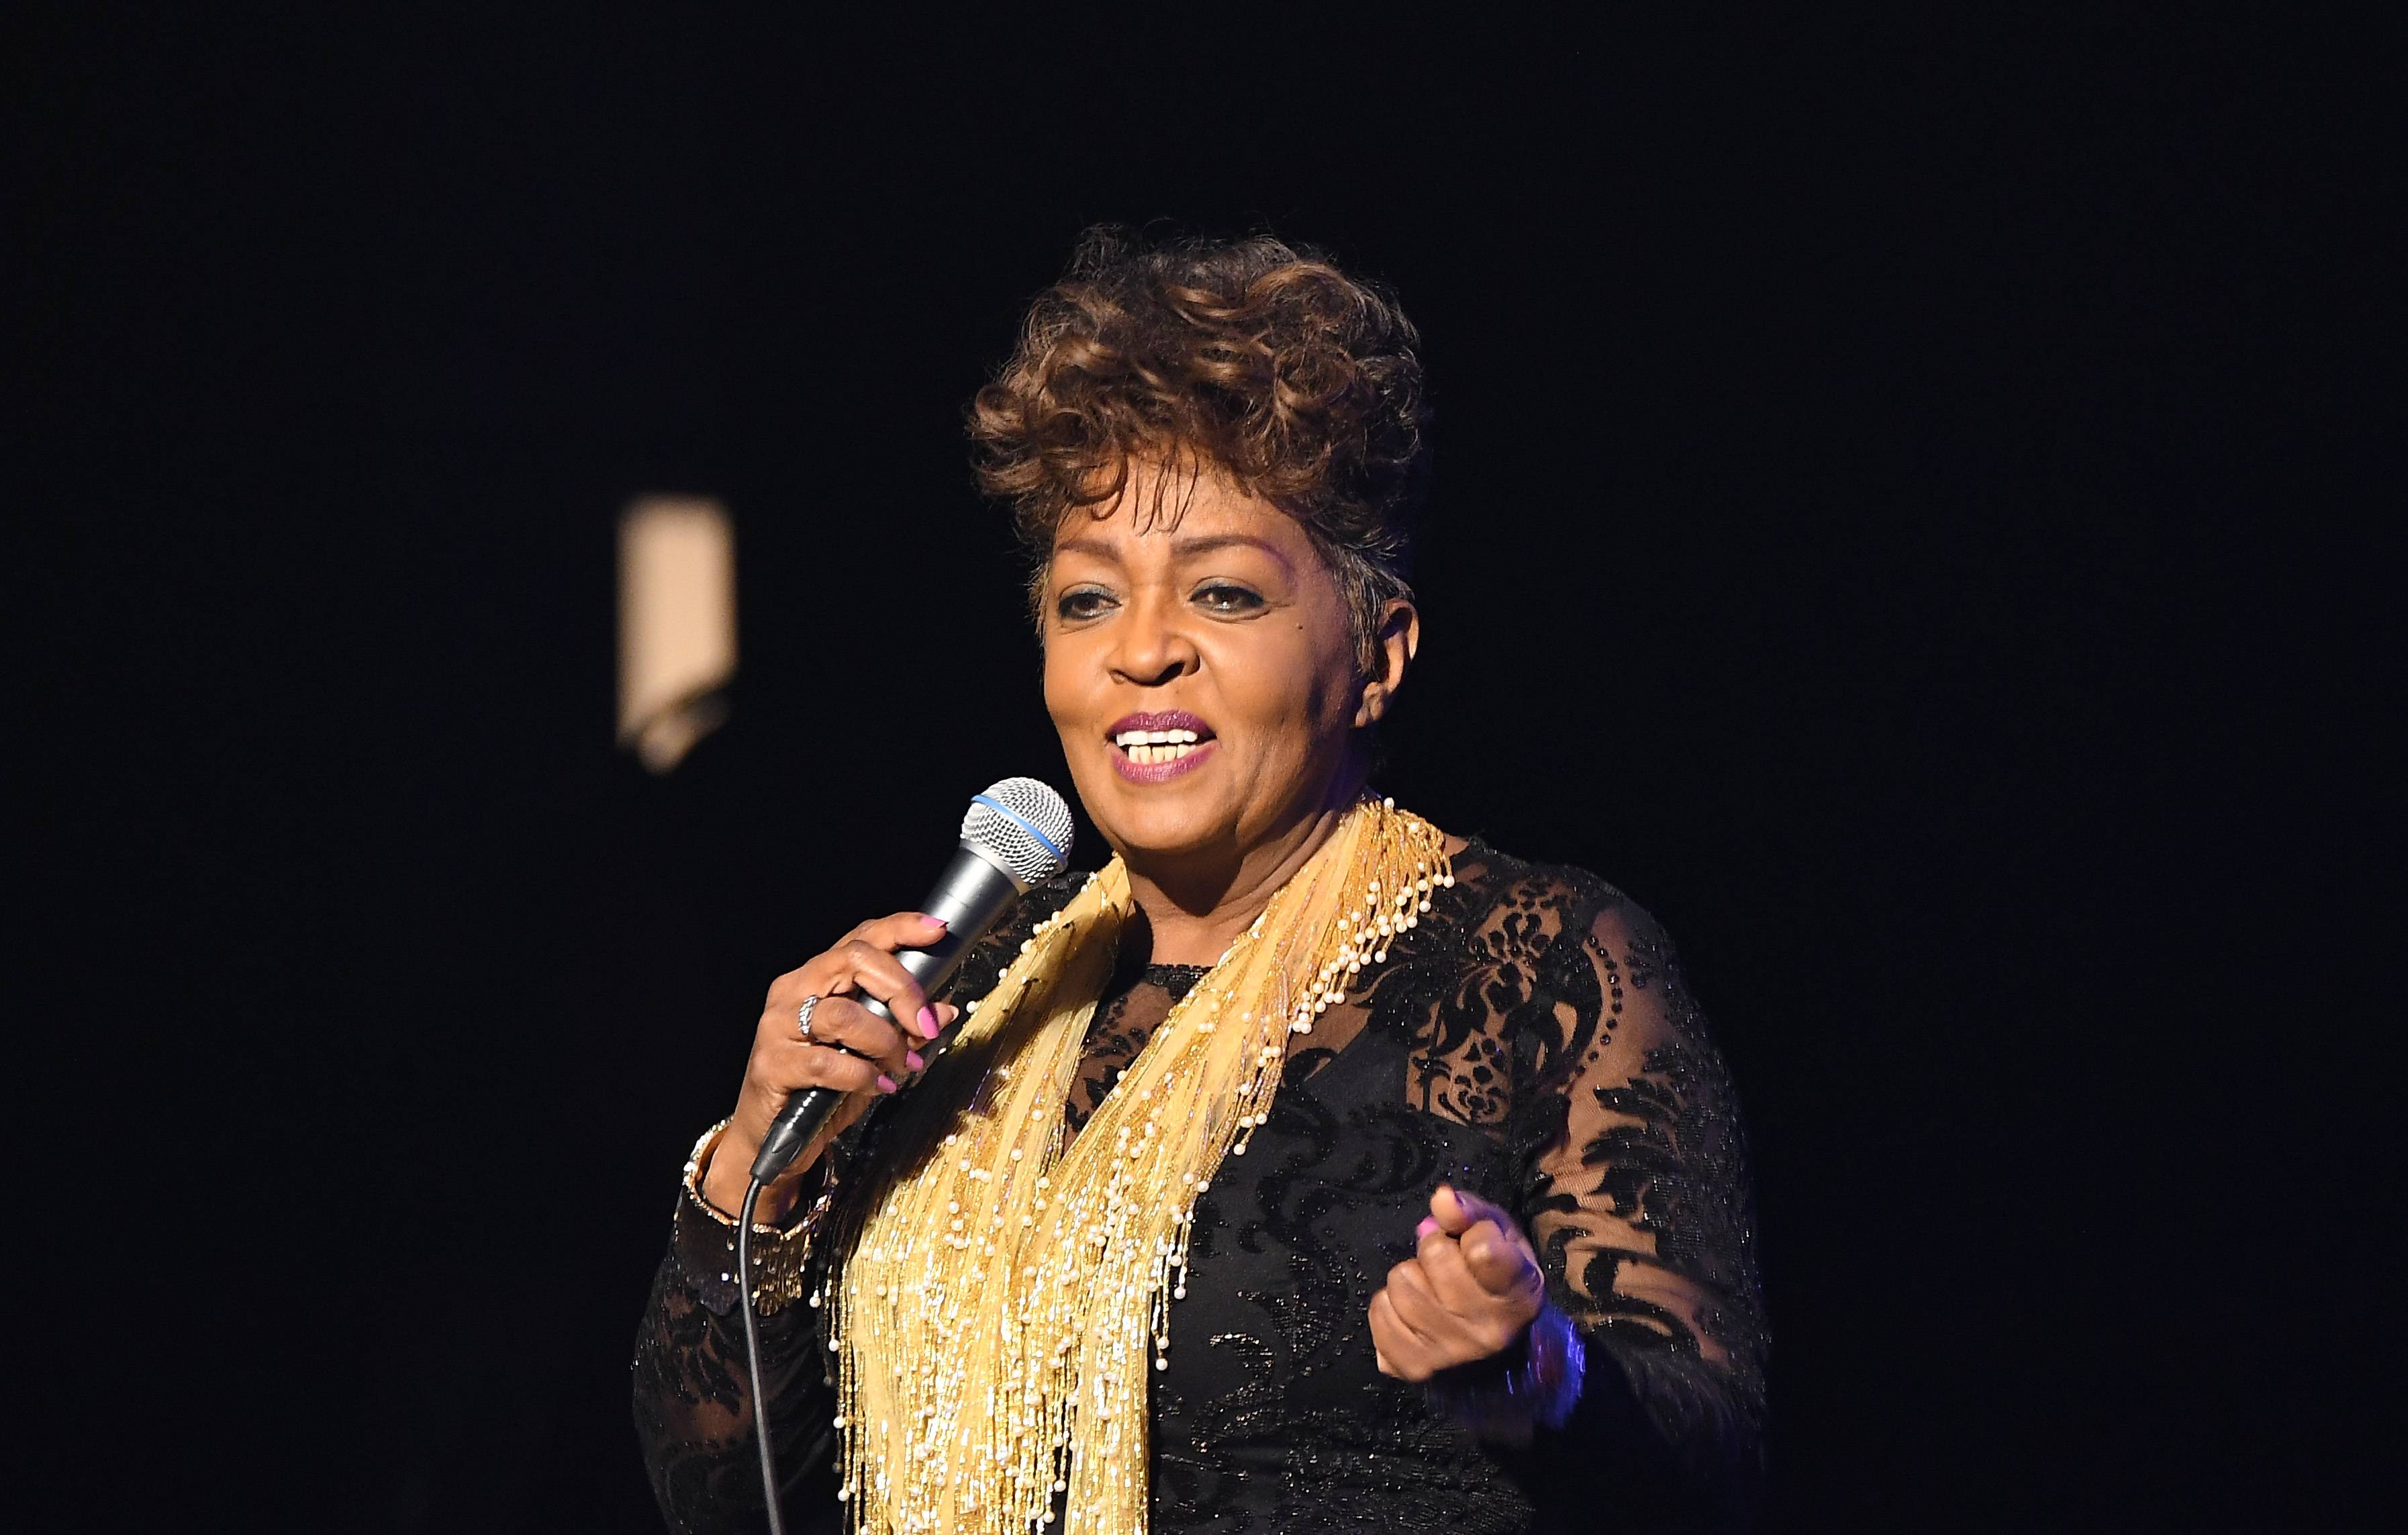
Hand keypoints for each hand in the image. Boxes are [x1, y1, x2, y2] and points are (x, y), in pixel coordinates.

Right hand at [700, 911, 962, 1220]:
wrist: (772, 1136)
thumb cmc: (823, 1087)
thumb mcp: (873, 1052)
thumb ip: (904, 1027)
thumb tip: (944, 1010)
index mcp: (817, 977)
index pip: (860, 938)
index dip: (900, 929)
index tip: (937, 930)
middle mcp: (793, 991)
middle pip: (855, 961)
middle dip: (902, 990)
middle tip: (925, 1024)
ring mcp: (778, 1026)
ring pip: (843, 1014)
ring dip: (885, 1041)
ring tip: (901, 1064)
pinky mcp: (773, 1064)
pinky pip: (828, 1062)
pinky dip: (863, 1075)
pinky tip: (878, 1086)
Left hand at [1368, 1184, 1545, 1381]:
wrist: (1494, 1358)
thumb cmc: (1496, 1281)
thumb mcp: (1499, 1237)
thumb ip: (1472, 1212)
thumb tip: (1441, 1198)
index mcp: (1519, 1296)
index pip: (1481, 1249)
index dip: (1472, 1232)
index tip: (1477, 1244)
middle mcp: (1487, 1333)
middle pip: (1434, 1256)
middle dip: (1435, 1249)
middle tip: (1449, 1266)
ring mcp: (1449, 1355)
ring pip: (1401, 1283)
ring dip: (1411, 1277)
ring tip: (1431, 1289)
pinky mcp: (1413, 1368)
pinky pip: (1378, 1311)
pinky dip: (1389, 1303)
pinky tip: (1413, 1312)